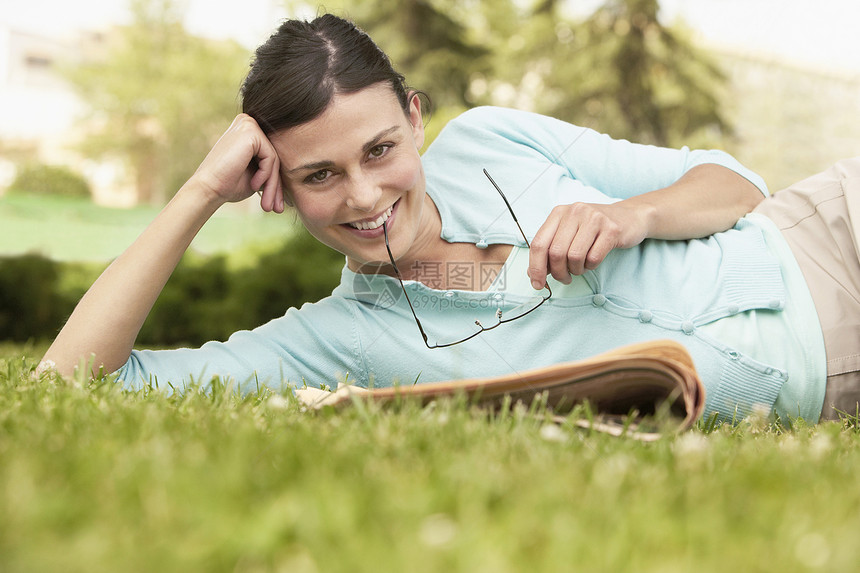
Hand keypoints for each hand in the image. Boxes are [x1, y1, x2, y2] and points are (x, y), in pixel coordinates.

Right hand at [189, 114, 284, 212]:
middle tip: (277, 209)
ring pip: (274, 160)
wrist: (209, 189)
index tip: (279, 204)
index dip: (276, 182)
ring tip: (267, 206)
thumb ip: (271, 167)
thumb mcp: (257, 174)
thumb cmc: (228, 184)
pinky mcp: (251, 131)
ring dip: (273, 186)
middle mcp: (248, 122)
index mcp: (248, 130)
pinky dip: (266, 175)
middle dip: (277, 186)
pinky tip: (254, 185)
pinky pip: (271, 158)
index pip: (271, 156)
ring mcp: (249, 124)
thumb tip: (293, 174)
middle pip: (274, 157)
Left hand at [528, 201, 651, 287]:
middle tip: (564, 278)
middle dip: (558, 273)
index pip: (539, 243)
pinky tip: (592, 261)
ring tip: (581, 267)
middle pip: (556, 253)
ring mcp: (594, 218)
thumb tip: (533, 273)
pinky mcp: (611, 229)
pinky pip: (594, 258)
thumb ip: (550, 250)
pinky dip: (591, 266)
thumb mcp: (569, 233)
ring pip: (574, 257)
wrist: (630, 217)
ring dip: (576, 270)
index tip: (537, 283)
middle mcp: (574, 212)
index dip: (535, 267)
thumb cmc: (594, 229)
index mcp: (559, 212)